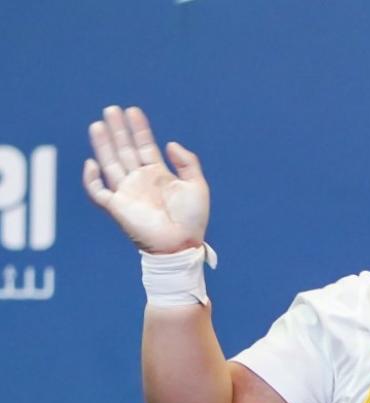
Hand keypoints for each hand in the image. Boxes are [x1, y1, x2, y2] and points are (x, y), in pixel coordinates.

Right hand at [83, 106, 209, 253]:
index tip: (133, 111)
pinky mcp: (117, 208)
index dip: (138, 129)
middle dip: (118, 130)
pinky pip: (97, 192)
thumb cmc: (192, 220)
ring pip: (109, 163)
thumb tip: (169, 144)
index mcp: (158, 175)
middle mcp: (140, 181)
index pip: (143, 146)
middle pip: (124, 150)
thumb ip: (187, 162)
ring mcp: (127, 193)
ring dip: (103, 145)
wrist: (181, 245)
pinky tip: (93, 163)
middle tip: (111, 109)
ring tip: (99, 124)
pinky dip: (91, 178)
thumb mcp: (197, 186)